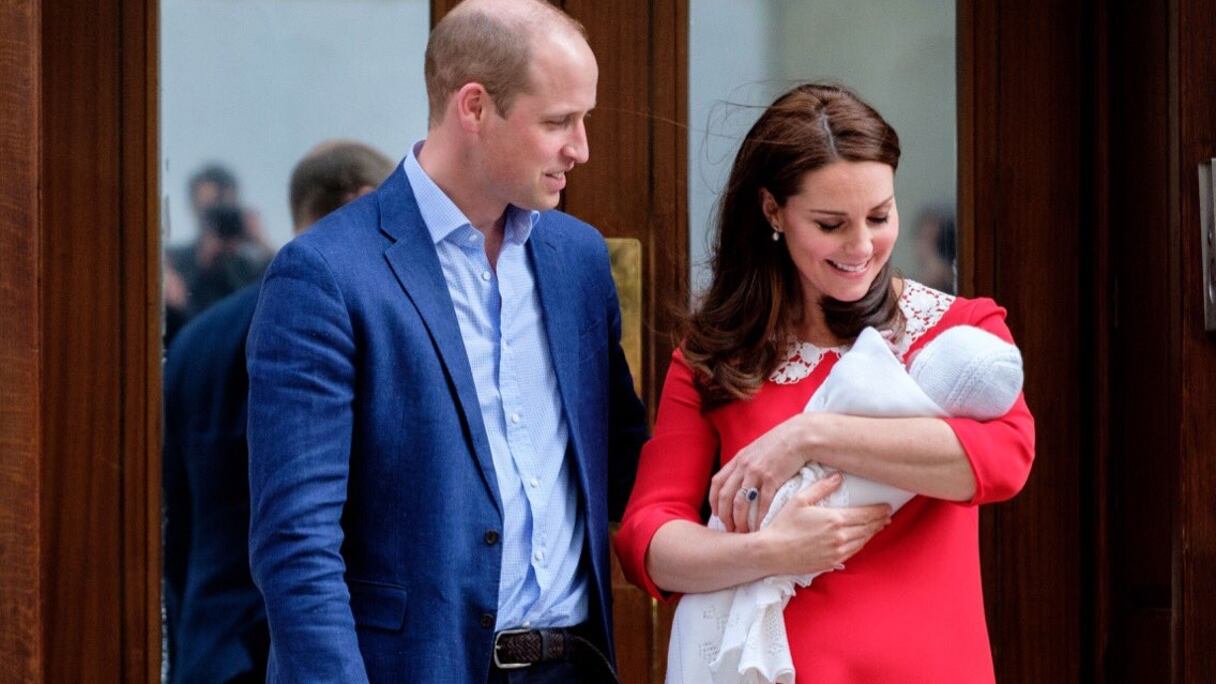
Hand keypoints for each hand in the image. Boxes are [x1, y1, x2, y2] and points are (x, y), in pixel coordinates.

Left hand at [710, 413, 812, 531]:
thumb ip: (747, 463)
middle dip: (724, 516)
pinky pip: (761, 503)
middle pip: (725, 496)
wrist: (800, 436)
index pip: (717, 483)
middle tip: (729, 529)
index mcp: (738, 459)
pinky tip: (760, 527)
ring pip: (740, 502)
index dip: (714, 501)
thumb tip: (741, 478)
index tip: (717, 514)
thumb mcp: (757, 449)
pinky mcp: (772, 479)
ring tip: (743, 532)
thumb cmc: (781, 443)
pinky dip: (759, 518)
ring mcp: (757, 473)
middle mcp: (743, 466)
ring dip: (739, 520)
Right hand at [757, 474, 891, 575]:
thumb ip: (821, 487)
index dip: (879, 511)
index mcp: (835, 519)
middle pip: (868, 528)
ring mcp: (837, 551)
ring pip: (862, 541)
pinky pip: (853, 552)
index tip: (887, 507)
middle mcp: (840, 536)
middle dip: (879, 521)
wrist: (772, 552)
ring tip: (877, 527)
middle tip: (886, 516)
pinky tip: (861, 540)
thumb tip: (838, 477)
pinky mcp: (832, 562)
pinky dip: (861, 544)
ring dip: (872, 533)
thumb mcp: (800, 500)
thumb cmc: (783, 524)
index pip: (866, 514)